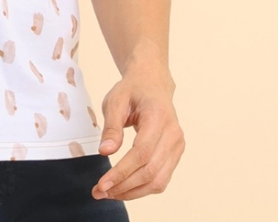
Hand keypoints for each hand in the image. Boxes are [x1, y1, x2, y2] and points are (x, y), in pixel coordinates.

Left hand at [91, 65, 184, 200]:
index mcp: (158, 117)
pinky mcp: (176, 154)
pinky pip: (161, 178)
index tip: (102, 184)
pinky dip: (142, 188)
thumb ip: (111, 126)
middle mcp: (173, 134)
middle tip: (100, 192)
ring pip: (158, 181)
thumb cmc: (132, 90)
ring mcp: (178, 146)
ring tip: (109, 193)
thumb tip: (105, 152)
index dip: (122, 172)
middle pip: (151, 171)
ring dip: (133, 192)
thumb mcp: (115, 100)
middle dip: (124, 186)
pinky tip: (124, 188)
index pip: (141, 153)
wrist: (152, 83)